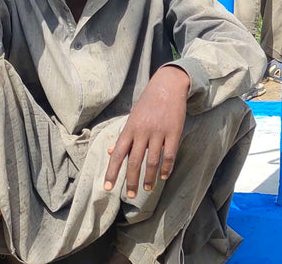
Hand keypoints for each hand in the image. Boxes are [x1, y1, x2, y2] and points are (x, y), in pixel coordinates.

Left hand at [104, 66, 189, 197]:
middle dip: (131, 181)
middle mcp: (142, 132)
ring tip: (147, 189)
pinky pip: (169, 155)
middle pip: (134, 162)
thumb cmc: (148, 102)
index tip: (107, 187)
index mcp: (129, 128)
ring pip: (152, 161)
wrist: (168, 85)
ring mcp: (158, 132)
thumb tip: (110, 151)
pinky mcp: (173, 132)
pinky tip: (164, 176)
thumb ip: (123, 136)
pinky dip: (166, 168)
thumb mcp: (132, 117)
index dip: (112, 172)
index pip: (117, 154)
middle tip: (130, 195)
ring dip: (149, 178)